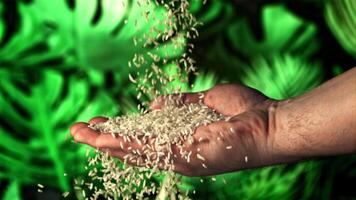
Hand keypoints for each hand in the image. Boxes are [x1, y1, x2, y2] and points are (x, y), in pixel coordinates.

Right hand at [70, 84, 284, 175]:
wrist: (271, 122)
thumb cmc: (244, 111)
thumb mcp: (205, 101)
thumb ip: (180, 102)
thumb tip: (155, 104)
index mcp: (183, 140)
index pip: (145, 138)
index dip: (121, 130)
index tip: (101, 122)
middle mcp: (179, 153)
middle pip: (134, 148)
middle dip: (106, 139)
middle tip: (79, 131)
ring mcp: (182, 157)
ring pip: (136, 153)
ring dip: (106, 143)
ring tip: (81, 135)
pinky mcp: (188, 157)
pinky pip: (151, 151)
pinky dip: (125, 145)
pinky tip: (104, 140)